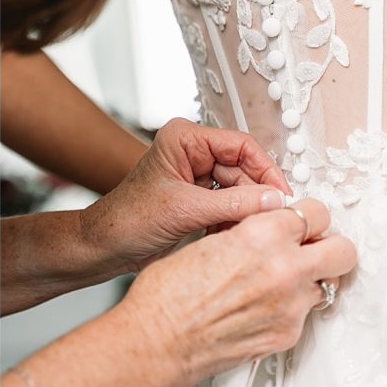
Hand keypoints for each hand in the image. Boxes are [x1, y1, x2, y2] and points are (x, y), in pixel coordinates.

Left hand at [79, 117, 291, 273]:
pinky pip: (230, 207)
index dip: (266, 171)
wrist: (103, 248)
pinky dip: (233, 224)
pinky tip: (228, 239)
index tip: (283, 197)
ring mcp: (195, 176)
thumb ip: (234, 203)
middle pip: (245, 171)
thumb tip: (276, 201)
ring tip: (244, 234)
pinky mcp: (197, 199)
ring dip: (244, 215)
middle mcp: (192, 152)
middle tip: (270, 224)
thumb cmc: (126, 220)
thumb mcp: (185, 211)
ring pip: (240, 192)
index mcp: (184, 138)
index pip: (242, 146)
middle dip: (255, 199)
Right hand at [117, 199, 356, 386]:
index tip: (300, 220)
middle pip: (343, 250)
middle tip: (311, 247)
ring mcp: (290, 306)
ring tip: (276, 282)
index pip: (314, 212)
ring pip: (325, 285)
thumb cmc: (167, 295)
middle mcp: (284, 269)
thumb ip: (248, 234)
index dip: (306, 216)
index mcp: (261, 236)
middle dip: (329, 246)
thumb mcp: (207, 242)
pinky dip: (287, 309)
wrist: (156, 341)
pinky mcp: (286, 336)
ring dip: (308, 280)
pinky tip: (259, 308)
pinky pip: (303, 315)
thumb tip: (266, 231)